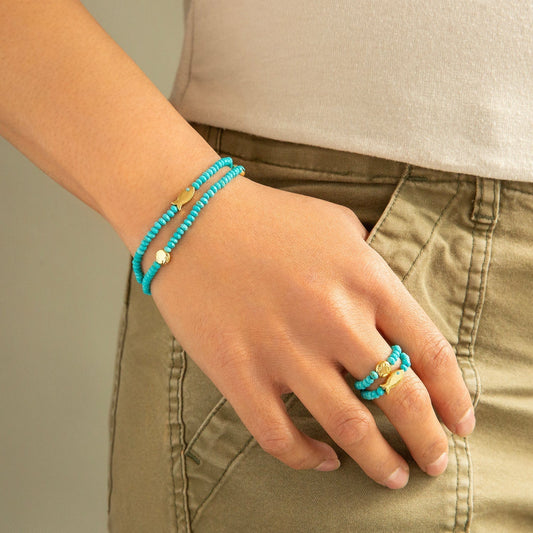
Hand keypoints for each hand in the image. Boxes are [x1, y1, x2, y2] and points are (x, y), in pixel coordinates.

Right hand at [150, 176, 474, 488]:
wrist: (192, 218)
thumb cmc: (266, 217)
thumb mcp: (336, 225)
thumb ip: (370, 265)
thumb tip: (386, 309)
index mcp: (364, 279)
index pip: (429, 352)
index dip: (452, 396)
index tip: (458, 421)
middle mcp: (332, 318)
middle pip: (400, 398)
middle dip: (426, 441)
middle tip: (433, 462)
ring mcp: (284, 349)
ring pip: (349, 428)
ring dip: (378, 461)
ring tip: (391, 475)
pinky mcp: (239, 371)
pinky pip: (281, 435)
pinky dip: (308, 457)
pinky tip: (323, 458)